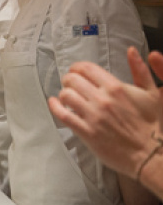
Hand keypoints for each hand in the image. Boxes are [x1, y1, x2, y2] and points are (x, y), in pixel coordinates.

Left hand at [47, 47, 162, 177]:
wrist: (149, 154)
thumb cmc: (150, 124)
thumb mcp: (151, 94)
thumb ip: (140, 70)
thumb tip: (131, 51)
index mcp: (116, 87)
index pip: (86, 68)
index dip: (77, 68)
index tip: (76, 71)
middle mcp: (102, 99)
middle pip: (72, 79)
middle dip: (68, 79)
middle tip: (70, 84)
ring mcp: (92, 116)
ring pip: (65, 95)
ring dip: (64, 94)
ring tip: (68, 96)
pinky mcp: (86, 131)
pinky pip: (62, 115)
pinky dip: (54, 106)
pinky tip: (54, 103)